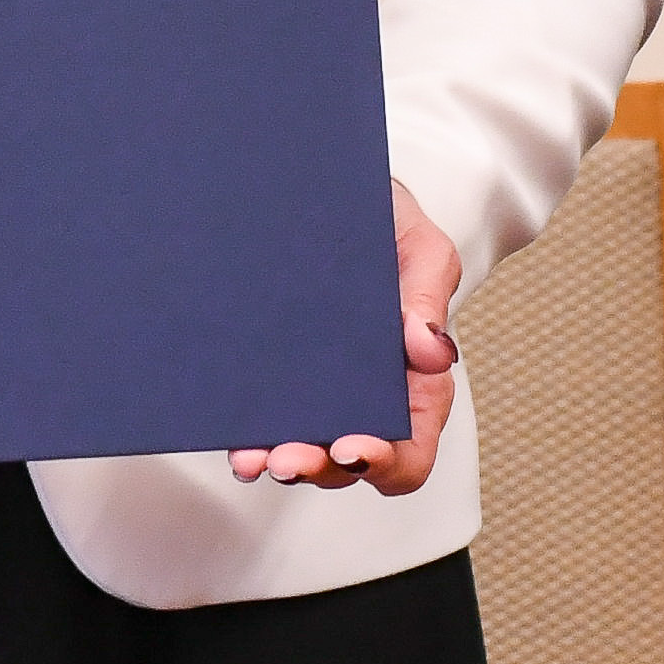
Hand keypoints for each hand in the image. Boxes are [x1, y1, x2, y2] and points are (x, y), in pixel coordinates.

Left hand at [237, 183, 461, 493]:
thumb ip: (431, 295)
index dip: (386, 463)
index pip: (410, 451)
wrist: (336, 196)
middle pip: (347, 463)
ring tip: (251, 458)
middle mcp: (367, 401)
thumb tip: (432, 350)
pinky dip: (246, 433)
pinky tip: (231, 433)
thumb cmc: (393, 231)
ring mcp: (318, 394)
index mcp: (416, 385)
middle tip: (288, 459)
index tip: (353, 448)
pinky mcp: (276, 378)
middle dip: (317, 468)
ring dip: (276, 460)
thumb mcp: (424, 250)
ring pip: (301, 450)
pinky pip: (262, 417)